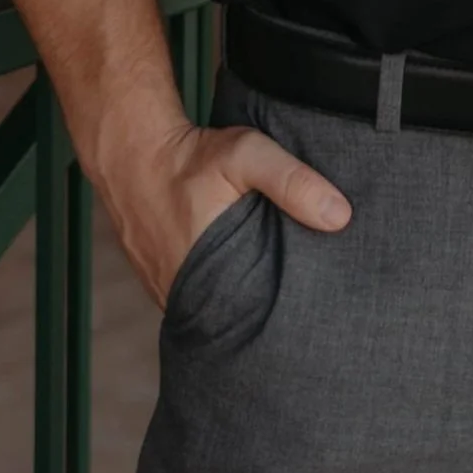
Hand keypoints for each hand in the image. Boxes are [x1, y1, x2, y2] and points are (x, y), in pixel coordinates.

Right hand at [98, 116, 352, 309]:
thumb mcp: (248, 155)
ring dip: (238, 304)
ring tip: (274, 294)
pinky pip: (195, 298)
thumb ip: (292, 182)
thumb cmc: (191, 156)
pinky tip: (239, 278)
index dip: (283, 318)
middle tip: (301, 306)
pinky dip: (216, 291)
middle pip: (235, 320)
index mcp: (208, 279)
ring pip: (213, 311)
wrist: (131, 151)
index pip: (253, 321)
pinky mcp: (158, 282)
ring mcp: (167, 292)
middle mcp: (183, 296)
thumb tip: (341, 217)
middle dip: (264, 314)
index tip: (312, 311)